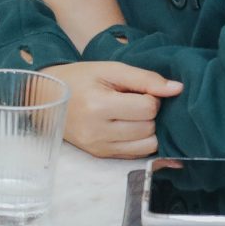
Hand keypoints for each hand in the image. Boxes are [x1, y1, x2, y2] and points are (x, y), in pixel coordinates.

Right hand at [47, 61, 184, 159]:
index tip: (138, 91)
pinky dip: (141, 141)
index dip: (151, 97)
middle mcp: (97, 132)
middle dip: (150, 114)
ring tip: (133, 115)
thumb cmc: (80, 79)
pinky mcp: (101, 155)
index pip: (147, 109)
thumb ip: (145, 78)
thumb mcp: (110, 70)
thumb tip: (177, 89)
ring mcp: (99, 147)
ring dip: (148, 129)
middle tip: (134, 101)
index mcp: (98, 105)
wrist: (47, 98)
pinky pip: (137, 155)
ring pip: (147, 146)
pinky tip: (130, 127)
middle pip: (149, 128)